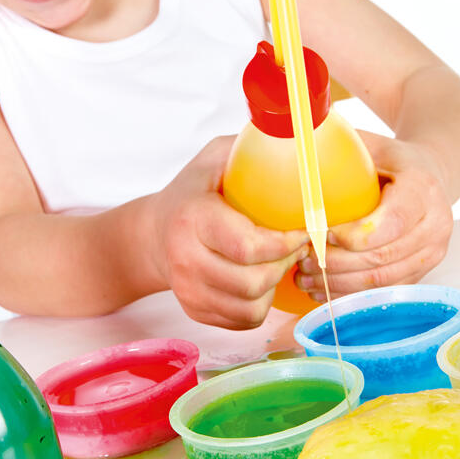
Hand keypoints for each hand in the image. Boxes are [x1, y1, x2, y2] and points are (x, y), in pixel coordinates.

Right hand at [147, 136, 309, 328]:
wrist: (153, 232)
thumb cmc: (195, 191)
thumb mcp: (216, 158)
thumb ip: (251, 148)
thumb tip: (299, 138)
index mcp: (193, 218)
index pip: (249, 246)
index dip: (287, 243)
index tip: (305, 230)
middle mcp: (185, 259)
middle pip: (253, 282)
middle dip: (285, 264)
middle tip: (294, 245)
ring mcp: (187, 290)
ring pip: (251, 307)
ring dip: (274, 286)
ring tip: (277, 262)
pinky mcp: (194, 310)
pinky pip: (243, 320)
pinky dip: (260, 304)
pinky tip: (259, 278)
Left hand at [295, 132, 453, 299]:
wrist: (429, 176)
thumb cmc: (388, 160)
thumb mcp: (369, 145)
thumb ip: (339, 148)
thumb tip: (295, 144)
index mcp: (423, 188)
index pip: (391, 222)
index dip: (353, 235)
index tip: (320, 233)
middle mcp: (436, 224)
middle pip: (382, 256)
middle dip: (336, 264)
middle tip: (302, 260)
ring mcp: (433, 252)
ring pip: (382, 280)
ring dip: (339, 284)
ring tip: (305, 278)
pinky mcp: (423, 272)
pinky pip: (385, 292)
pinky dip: (351, 295)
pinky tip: (323, 290)